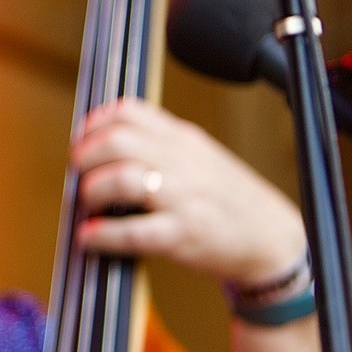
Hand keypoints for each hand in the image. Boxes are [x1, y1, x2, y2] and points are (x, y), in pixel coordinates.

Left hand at [72, 97, 307, 287]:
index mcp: (184, 139)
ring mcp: (184, 199)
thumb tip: (105, 140)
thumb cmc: (230, 199)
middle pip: (118, 142)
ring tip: (88, 203)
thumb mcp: (200, 156)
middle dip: (86, 156)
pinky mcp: (184, 236)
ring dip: (92, 191)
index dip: (95, 124)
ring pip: (122, 179)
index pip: (130, 112)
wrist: (273, 239)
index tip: (82, 139)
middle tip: (78, 172)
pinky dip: (102, 234)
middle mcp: (183, 163)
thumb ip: (160, 144)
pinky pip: (133, 231)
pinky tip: (90, 236)